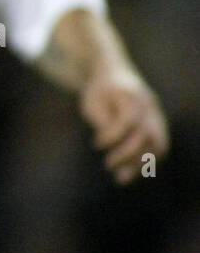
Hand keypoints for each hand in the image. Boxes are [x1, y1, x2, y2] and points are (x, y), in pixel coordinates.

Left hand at [80, 64, 168, 184]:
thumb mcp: (92, 102)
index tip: (96, 144)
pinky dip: (146, 162)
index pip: (129, 120)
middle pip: (146, 134)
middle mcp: (148, 105)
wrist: (114, 74)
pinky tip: (128, 173)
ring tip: (121, 178)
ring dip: (140, 163)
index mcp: (130, 94)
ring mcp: (156, 115)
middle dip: (128, 153)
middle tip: (107, 165)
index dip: (114, 136)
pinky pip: (158, 147)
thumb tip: (114, 147)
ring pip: (158, 144)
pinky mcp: (158, 125)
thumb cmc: (98, 91)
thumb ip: (104, 122)